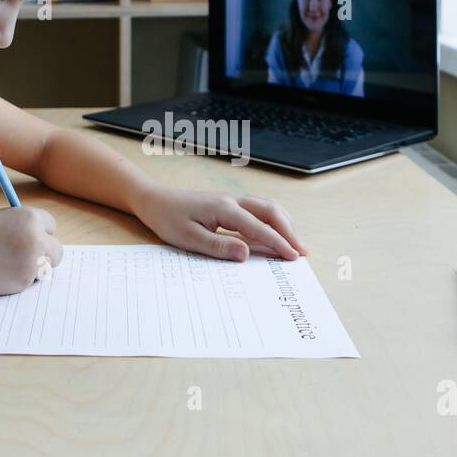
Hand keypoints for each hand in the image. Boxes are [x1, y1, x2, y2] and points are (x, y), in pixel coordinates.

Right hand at [0, 206, 62, 296]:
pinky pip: (31, 280)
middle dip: (45, 253)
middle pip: (56, 249)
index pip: (51, 226)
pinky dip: (21, 279)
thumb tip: (38, 234)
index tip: (34, 237)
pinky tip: (1, 273)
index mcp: (30, 218)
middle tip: (28, 256)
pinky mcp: (24, 281)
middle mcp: (36, 239)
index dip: (41, 232)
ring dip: (35, 267)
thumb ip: (21, 225)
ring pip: (46, 267)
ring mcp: (32, 262)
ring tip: (9, 263)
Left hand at [131, 186, 307, 261]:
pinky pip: (259, 208)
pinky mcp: (229, 203)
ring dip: (284, 223)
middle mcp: (232, 200)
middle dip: (289, 231)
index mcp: (224, 209)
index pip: (259, 227)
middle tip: (301, 252)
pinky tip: (275, 232)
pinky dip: (273, 220)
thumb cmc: (168, 219)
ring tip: (294, 243)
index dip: (278, 242)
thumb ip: (218, 246)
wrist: (154, 200)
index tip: (293, 256)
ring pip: (267, 207)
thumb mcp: (188, 238)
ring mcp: (232, 199)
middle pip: (271, 211)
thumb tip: (246, 254)